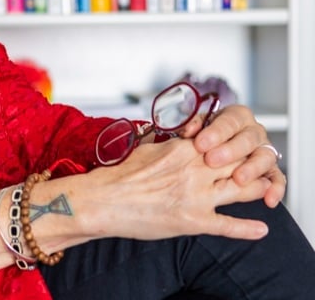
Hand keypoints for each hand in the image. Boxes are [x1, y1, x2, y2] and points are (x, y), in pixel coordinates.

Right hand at [77, 138, 270, 240]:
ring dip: (257, 190)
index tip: (242, 147)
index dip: (237, 145)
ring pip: (242, 190)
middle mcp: (195, 170)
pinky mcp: (193, 221)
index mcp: (184, 150)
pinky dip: (247, 228)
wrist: (104, 199)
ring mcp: (196, 196)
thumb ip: (171, 145)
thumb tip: (181, 141)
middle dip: (252, 164)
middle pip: (239, 163)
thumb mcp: (148, 148)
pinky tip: (260, 229)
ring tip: (266, 192)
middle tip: (259, 167)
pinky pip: (228, 225)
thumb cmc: (120, 174)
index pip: (223, 142)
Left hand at [179, 104, 284, 207]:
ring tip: (238, 179)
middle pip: (248, 138)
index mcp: (237, 116)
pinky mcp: (271, 170)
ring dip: (252, 169)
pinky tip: (268, 199)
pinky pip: (277, 179)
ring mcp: (265, 150)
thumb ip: (194, 127)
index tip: (200, 143)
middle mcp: (254, 131)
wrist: (215, 149)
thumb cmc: (206, 137)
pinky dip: (275, 189)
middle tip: (212, 160)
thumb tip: (190, 131)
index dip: (215, 132)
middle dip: (230, 150)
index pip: (230, 121)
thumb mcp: (198, 126)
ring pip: (265, 157)